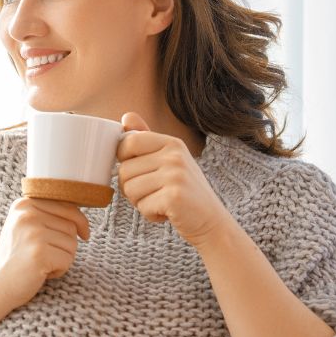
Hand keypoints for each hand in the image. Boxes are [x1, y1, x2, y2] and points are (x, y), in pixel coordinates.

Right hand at [0, 197, 89, 309]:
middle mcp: (28, 214)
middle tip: (47, 256)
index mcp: (24, 204)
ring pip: (72, 244)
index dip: (80, 221)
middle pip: (71, 226)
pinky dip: (60, 270)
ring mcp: (33, 233)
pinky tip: (42, 273)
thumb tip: (81, 216)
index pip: (67, 205)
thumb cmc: (16, 257)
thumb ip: (47, 214)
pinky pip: (68, 260)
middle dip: (67, 245)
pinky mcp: (39, 253)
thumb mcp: (25, 226)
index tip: (84, 234)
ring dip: (63, 258)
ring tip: (42, 263)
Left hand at [117, 112, 233, 247]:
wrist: (211, 221)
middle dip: (132, 188)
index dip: (124, 161)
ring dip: (141, 202)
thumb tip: (126, 116)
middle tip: (154, 193)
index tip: (140, 173)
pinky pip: (142, 206)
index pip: (128, 142)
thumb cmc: (185, 191)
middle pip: (124, 170)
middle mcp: (175, 155)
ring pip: (129, 190)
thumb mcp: (168, 160)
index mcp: (172, 143)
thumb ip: (146, 139)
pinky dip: (150, 215)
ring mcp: (175, 175)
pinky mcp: (174, 197)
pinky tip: (168, 213)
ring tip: (162, 202)